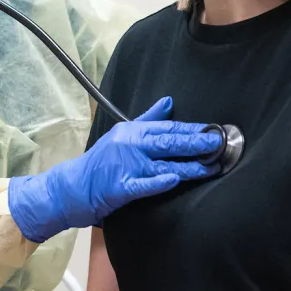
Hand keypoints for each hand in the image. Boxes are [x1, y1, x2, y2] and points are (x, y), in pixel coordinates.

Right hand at [8, 97, 220, 242]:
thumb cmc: (100, 162)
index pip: (168, 127)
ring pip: (163, 164)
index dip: (192, 129)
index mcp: (133, 132)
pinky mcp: (120, 187)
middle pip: (169, 142)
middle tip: (219, 143)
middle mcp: (131, 145)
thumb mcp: (122, 134)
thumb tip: (169, 102)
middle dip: (196, 142)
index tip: (213, 130)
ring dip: (189, 165)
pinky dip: (159, 182)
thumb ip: (148, 119)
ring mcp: (126, 166)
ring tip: (211, 166)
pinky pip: (143, 185)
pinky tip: (175, 179)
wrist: (71, 187)